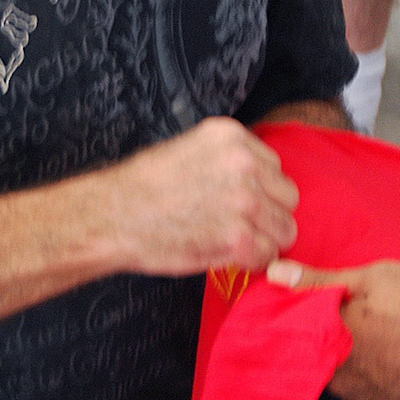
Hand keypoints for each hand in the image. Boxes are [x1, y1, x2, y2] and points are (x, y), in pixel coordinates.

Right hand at [115, 118, 299, 274]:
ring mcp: (244, 201)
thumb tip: (259, 183)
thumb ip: (227, 160)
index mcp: (231, 137)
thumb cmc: (143, 188)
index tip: (240, 203)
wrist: (112, 217)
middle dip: (268, 215)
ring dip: (263, 241)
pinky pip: (268, 256)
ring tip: (232, 243)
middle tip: (240, 227)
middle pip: (287, 196)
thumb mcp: (189, 150)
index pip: (274, 167)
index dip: (260, 190)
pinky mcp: (237, 237)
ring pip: (284, 229)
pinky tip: (228, 257)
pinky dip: (251, 262)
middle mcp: (243, 164)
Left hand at [269, 258, 399, 399]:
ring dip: (358, 365)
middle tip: (367, 322)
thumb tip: (275, 274)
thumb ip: (324, 279)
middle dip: (336, 341)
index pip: (299, 327)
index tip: (324, 306)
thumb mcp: (381, 276)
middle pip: (322, 356)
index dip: (310, 315)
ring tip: (390, 344)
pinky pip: (372, 398)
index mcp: (332, 336)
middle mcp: (340, 376)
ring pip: (346, 380)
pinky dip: (382, 383)